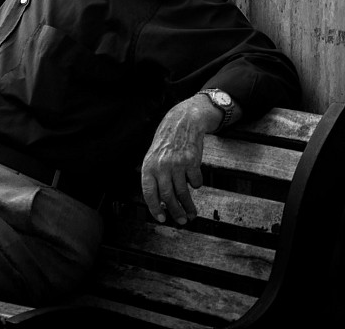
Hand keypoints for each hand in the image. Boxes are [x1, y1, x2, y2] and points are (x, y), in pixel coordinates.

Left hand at [139, 95, 221, 225]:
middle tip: (181, 221)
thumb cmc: (166, 143)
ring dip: (188, 206)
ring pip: (183, 193)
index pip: (149, 193)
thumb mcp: (153, 158)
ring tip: (191, 213)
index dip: (155, 208)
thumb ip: (155, 178)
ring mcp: (177, 164)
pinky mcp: (191, 162)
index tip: (161, 219)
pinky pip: (195, 182)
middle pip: (168, 196)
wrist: (181, 123)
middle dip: (175, 212)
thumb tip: (161, 202)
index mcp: (148, 166)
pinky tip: (194, 182)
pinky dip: (196, 185)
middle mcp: (161, 166)